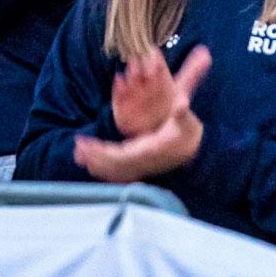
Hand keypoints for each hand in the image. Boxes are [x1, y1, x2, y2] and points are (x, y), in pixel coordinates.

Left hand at [75, 48, 211, 182]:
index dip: (103, 151)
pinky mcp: (142, 168)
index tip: (86, 144)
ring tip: (78, 155)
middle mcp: (144, 161)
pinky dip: (105, 171)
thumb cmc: (188, 132)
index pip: (122, 154)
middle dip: (95, 156)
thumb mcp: (187, 119)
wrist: (197, 150)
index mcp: (151, 149)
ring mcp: (143, 167)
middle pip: (114, 164)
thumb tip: (182, 102)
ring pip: (115, 171)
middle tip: (77, 148)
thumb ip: (184, 111)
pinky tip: (91, 165)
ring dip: (96, 164)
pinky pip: (120, 174)